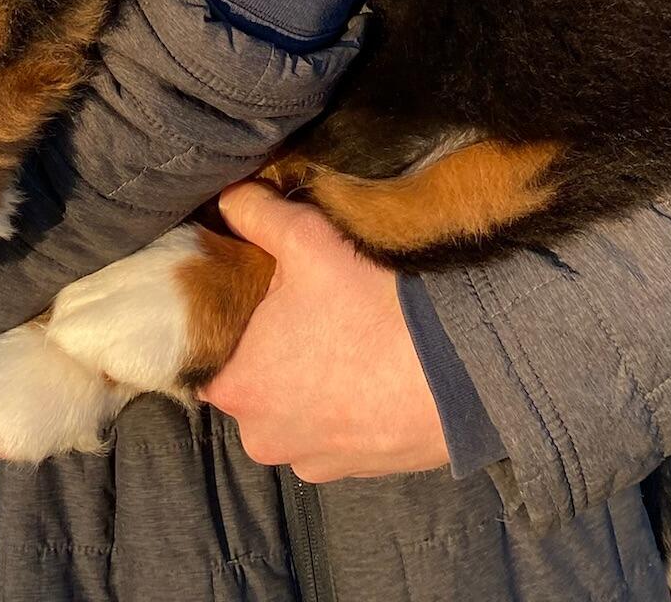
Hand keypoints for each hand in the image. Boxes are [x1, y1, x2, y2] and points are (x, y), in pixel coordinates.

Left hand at [198, 182, 449, 481]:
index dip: (232, 317)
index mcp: (236, 388)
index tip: (261, 293)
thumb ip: (253, 214)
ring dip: (312, 380)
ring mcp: (313, 462)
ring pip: (294, 409)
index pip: (210, 351)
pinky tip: (371, 368)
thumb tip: (228, 199)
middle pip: (253, 380)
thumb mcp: (305, 238)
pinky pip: (335, 432)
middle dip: (274, 348)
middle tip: (311, 307)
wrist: (461, 369)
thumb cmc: (372, 304)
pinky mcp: (357, 471)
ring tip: (347, 336)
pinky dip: (347, 405)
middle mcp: (264, 438)